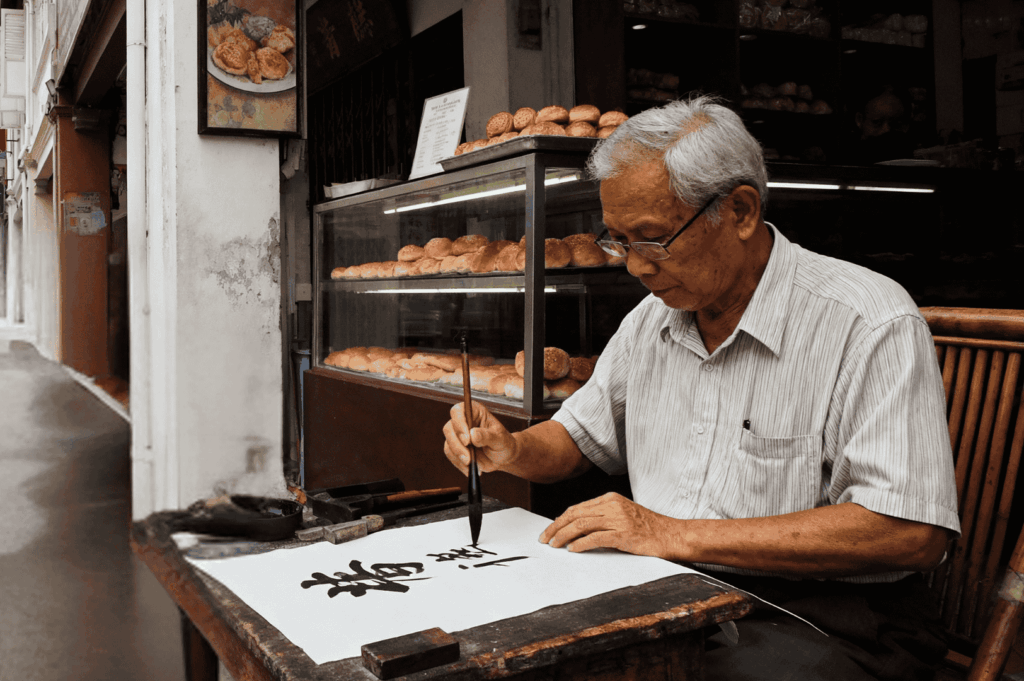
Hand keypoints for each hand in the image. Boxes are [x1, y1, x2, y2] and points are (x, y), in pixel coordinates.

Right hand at [442, 402, 518, 475]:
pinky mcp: (455, 447)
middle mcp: (463, 421)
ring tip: (471, 463)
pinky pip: (450, 454)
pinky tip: (469, 468)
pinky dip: (458, 463)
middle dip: (457, 445)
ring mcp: (458, 434)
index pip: (459, 411)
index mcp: (475, 411)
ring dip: (458, 455)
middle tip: (468, 457)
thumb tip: (473, 434)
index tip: (467, 439)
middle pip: (449, 428)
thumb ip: (487, 436)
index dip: (459, 423)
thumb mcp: (500, 439)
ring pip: (448, 442)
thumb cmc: (504, 443)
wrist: (503, 458)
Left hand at [539, 492, 675, 557]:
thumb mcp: (623, 514)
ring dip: (563, 535)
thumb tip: (577, 528)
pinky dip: (580, 543)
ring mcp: (618, 519)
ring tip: (554, 544)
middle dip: (556, 527)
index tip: (550, 530)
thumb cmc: (648, 528)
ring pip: (581, 524)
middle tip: (545, 538)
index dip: (560, 519)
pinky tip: (572, 549)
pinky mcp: (623, 534)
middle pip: (575, 514)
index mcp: (610, 499)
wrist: (672, 535)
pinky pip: (595, 538)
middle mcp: (612, 506)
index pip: (578, 508)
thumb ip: (603, 517)